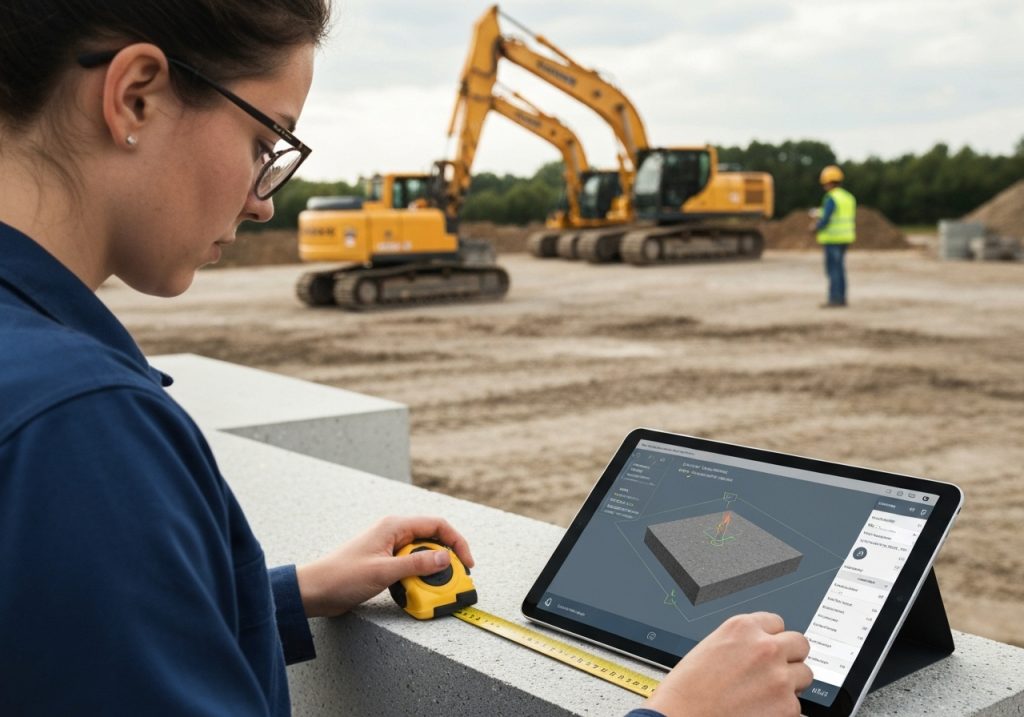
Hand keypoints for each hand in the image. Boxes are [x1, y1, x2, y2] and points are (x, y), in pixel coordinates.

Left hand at [295, 515, 473, 617]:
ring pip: (422, 554)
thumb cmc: (341, 576)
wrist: (315, 590)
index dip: (456, 542)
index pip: (437, 525)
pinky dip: (417, 577)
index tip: (466, 562)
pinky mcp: (385, 562)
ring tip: (431, 587)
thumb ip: (418, 565)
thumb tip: (446, 558)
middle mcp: (394, 533)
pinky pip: (410, 566)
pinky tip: (415, 589)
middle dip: (446, 558)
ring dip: (430, 571)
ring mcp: (389, 547)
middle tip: (453, 578)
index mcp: (394, 526)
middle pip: (432, 539)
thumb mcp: (384, 572)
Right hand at [644, 612, 811, 716]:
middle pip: (799, 643)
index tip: (767, 648)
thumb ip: (741, 643)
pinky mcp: (787, 707)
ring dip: (790, 683)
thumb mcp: (710, 648)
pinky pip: (796, 704)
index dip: (771, 638)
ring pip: (804, 674)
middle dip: (789, 656)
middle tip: (775, 669)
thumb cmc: (686, 690)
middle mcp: (764, 648)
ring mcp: (779, 677)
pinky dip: (782, 709)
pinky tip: (760, 710)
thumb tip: (758, 648)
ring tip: (766, 693)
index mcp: (742, 628)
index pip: (777, 622)